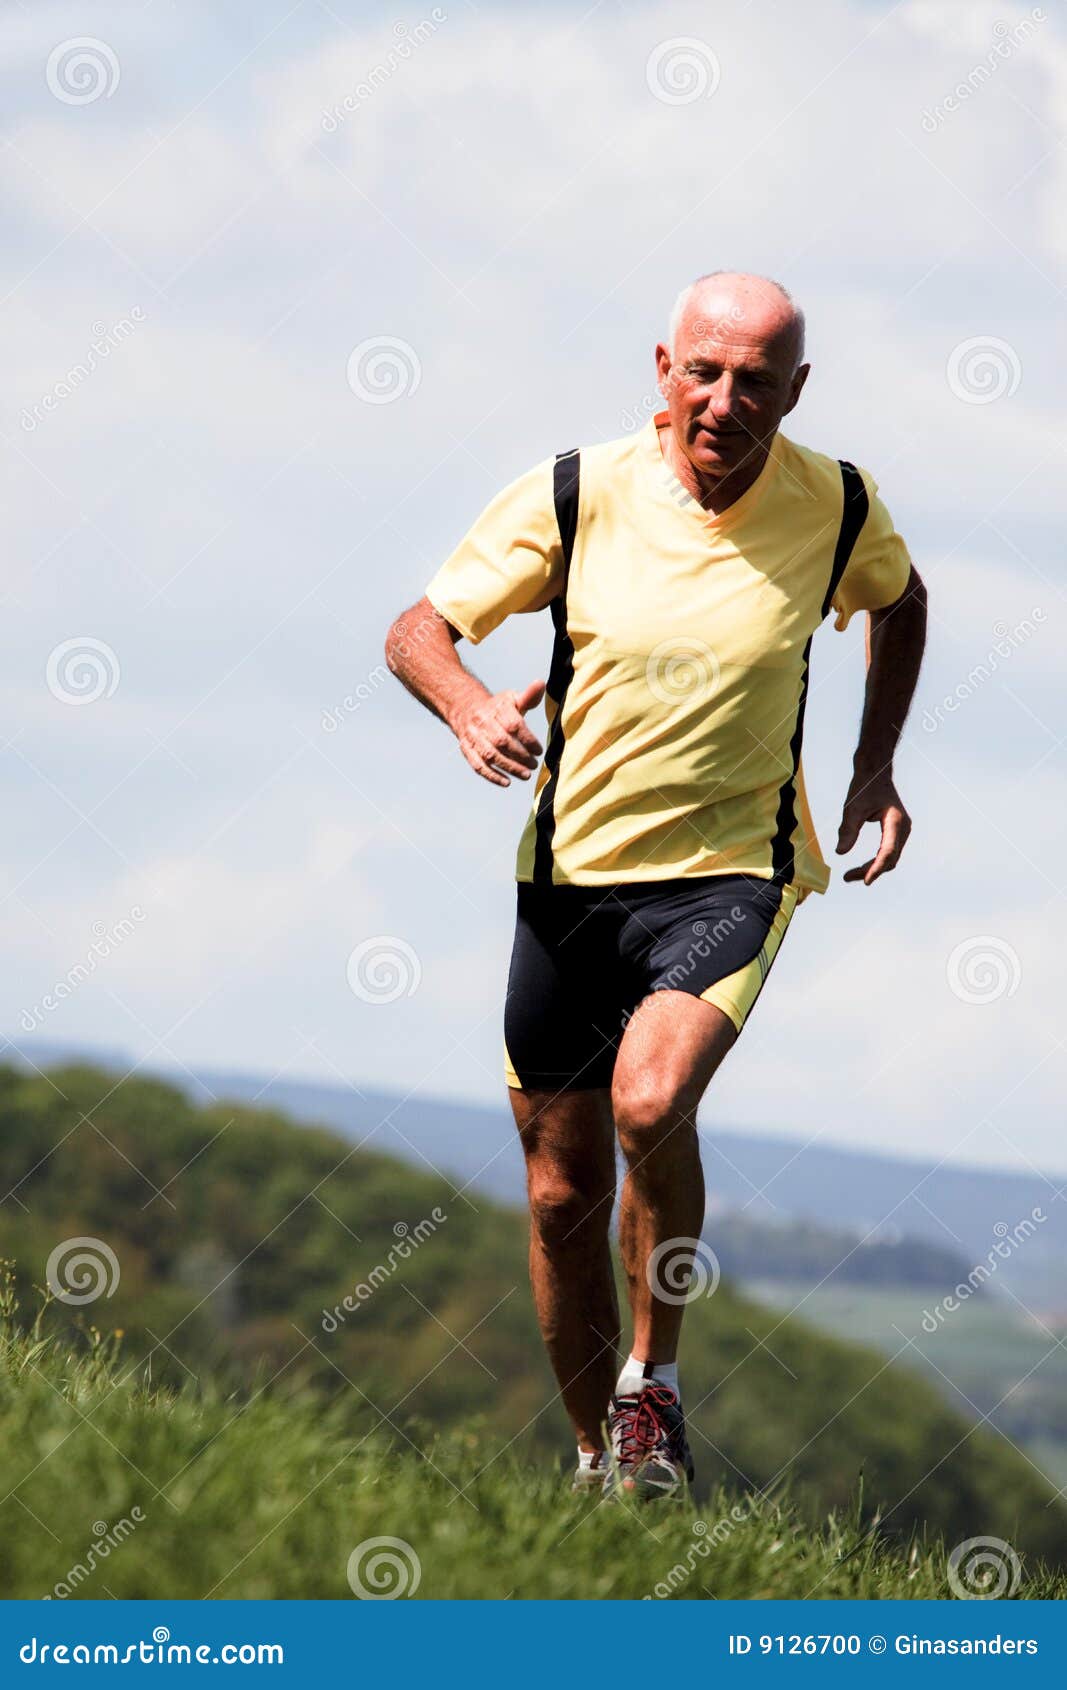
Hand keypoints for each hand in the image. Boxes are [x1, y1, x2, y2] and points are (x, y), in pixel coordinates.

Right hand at [452, 679, 544, 786]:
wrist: (466, 709)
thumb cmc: (497, 708)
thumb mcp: (512, 699)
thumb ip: (528, 696)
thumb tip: (541, 684)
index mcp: (497, 708)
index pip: (513, 725)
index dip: (528, 739)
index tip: (539, 750)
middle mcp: (483, 721)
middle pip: (502, 741)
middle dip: (520, 756)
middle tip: (534, 765)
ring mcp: (473, 736)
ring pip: (490, 755)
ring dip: (509, 767)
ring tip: (525, 775)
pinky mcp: (466, 749)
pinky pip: (477, 765)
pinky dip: (492, 776)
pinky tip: (506, 782)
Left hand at [836, 766, 911, 884]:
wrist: (875, 773)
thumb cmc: (864, 787)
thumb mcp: (852, 807)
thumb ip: (847, 829)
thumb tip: (840, 852)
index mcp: (895, 821)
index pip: (887, 851)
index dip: (876, 868)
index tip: (866, 881)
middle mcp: (903, 828)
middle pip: (889, 859)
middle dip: (870, 871)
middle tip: (847, 878)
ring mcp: (902, 831)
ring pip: (890, 858)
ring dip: (873, 869)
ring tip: (850, 876)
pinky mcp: (897, 833)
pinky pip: (888, 852)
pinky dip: (876, 862)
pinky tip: (862, 868)